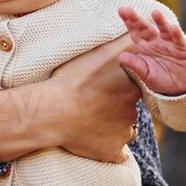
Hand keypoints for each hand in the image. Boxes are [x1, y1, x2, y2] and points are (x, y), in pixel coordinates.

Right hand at [0, 34, 139, 163]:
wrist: (52, 111)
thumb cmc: (69, 80)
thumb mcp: (94, 53)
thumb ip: (117, 44)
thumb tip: (132, 33)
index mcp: (129, 87)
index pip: (132, 87)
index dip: (116, 88)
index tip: (101, 88)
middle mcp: (131, 110)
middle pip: (128, 109)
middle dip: (115, 107)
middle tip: (92, 103)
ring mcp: (123, 132)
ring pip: (122, 129)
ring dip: (109, 126)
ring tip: (86, 120)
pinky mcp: (113, 151)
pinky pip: (115, 152)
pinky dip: (105, 147)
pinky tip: (89, 140)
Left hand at [116, 8, 185, 95]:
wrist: (182, 85)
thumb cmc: (161, 77)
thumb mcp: (146, 74)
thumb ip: (135, 65)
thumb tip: (120, 57)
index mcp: (145, 46)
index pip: (135, 32)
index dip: (128, 22)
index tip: (121, 11)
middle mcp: (156, 41)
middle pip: (145, 28)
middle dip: (136, 19)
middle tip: (126, 9)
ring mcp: (170, 43)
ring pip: (164, 30)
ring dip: (160, 21)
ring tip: (155, 13)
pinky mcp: (183, 49)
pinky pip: (179, 40)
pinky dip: (177, 34)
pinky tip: (173, 28)